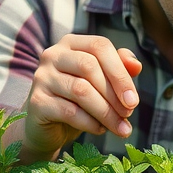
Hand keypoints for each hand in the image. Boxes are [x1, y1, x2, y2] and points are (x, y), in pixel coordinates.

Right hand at [21, 34, 141, 161]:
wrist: (49, 127)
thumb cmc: (81, 100)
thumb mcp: (103, 83)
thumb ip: (120, 69)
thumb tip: (136, 65)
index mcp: (72, 43)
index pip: (100, 47)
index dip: (120, 73)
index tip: (134, 100)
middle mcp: (53, 55)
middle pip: (89, 66)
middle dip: (114, 94)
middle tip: (128, 114)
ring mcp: (41, 77)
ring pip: (80, 90)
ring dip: (106, 112)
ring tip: (120, 127)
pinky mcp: (36, 101)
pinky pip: (69, 111)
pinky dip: (90, 123)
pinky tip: (100, 129)